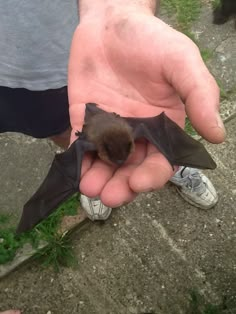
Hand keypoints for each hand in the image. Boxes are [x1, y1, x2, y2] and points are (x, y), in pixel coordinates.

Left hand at [68, 9, 224, 206]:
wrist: (110, 22)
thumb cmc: (150, 40)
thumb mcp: (181, 62)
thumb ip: (200, 95)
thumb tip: (217, 136)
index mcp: (163, 126)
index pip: (161, 161)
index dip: (152, 176)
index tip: (139, 183)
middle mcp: (137, 133)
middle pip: (131, 169)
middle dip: (121, 186)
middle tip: (110, 197)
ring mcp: (109, 129)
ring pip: (106, 163)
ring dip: (98, 179)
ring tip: (90, 189)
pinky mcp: (85, 122)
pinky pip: (82, 146)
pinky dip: (78, 161)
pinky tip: (75, 171)